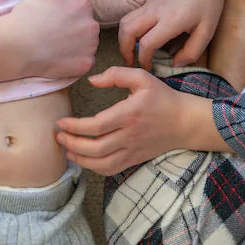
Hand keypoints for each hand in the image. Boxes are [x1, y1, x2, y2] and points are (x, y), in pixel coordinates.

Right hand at [0, 0, 99, 87]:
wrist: (17, 46)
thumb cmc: (27, 18)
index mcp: (82, 7)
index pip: (82, 10)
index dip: (69, 15)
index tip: (57, 21)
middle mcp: (91, 26)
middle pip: (87, 27)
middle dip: (76, 30)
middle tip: (56, 36)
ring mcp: (90, 47)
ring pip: (88, 46)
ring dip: (77, 46)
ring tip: (57, 49)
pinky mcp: (84, 65)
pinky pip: (86, 63)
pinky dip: (76, 62)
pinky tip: (60, 60)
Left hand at [55, 67, 213, 175]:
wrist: (185, 122)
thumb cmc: (162, 97)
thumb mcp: (142, 77)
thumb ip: (116, 74)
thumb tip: (92, 80)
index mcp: (129, 114)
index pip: (97, 126)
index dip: (75, 127)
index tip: (62, 122)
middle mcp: (130, 135)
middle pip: (95, 148)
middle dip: (72, 144)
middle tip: (59, 136)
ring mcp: (132, 150)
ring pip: (101, 163)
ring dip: (80, 159)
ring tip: (66, 149)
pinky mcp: (135, 159)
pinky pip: (111, 169)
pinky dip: (93, 168)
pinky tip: (83, 159)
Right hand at [118, 0, 230, 69]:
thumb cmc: (209, 2)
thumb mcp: (207, 31)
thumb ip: (191, 52)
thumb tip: (175, 63)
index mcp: (171, 20)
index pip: (146, 43)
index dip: (143, 60)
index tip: (148, 68)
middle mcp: (155, 10)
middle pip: (127, 31)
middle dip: (124, 50)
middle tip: (131, 62)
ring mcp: (150, 3)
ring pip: (124, 21)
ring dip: (123, 38)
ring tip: (132, 51)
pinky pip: (132, 15)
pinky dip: (130, 29)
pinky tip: (142, 37)